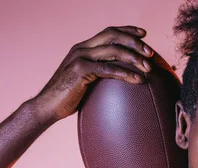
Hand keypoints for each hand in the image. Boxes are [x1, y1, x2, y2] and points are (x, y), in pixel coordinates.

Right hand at [34, 25, 153, 121]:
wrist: (47, 107)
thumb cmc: (66, 98)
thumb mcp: (84, 81)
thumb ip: (98, 73)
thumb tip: (118, 78)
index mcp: (83, 48)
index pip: (109, 31)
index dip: (127, 30)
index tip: (144, 35)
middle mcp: (82, 48)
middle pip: (113, 35)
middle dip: (135, 42)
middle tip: (151, 53)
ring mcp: (80, 57)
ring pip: (113, 50)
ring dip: (134, 57)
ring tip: (148, 68)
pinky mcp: (80, 70)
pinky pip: (108, 69)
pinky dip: (126, 73)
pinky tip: (138, 80)